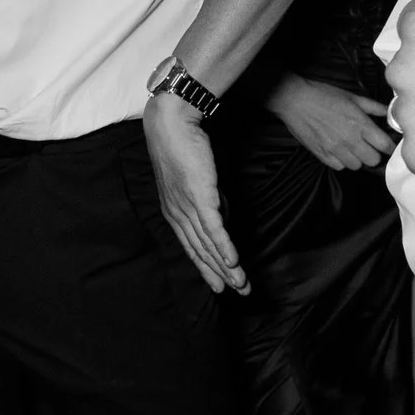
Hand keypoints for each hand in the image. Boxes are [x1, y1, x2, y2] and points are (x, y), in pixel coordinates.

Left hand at [141, 90, 246, 295]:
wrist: (172, 123)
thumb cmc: (183, 146)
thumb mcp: (197, 179)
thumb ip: (210, 199)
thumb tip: (223, 214)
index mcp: (174, 211)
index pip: (192, 246)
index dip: (207, 267)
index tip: (220, 284)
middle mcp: (178, 213)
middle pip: (201, 251)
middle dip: (220, 275)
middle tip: (238, 292)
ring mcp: (187, 206)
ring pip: (209, 245)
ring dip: (227, 267)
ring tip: (241, 284)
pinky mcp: (199, 196)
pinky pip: (214, 228)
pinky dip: (224, 247)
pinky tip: (234, 262)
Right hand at [267, 72, 394, 171]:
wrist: (295, 100)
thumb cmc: (322, 95)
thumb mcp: (351, 97)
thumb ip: (372, 107)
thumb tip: (387, 112)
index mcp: (360, 124)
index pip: (384, 144)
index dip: (390, 147)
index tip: (388, 146)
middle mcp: (350, 139)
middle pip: (373, 160)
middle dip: (374, 154)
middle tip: (369, 147)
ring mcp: (335, 149)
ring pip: (356, 166)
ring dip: (357, 159)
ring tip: (352, 149)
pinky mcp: (322, 155)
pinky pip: (339, 167)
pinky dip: (341, 162)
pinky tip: (339, 151)